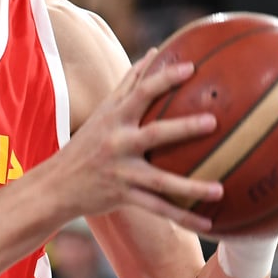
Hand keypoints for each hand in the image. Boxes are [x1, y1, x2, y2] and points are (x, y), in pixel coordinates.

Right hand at [62, 49, 221, 232]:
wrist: (57, 184)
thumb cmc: (87, 142)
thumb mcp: (103, 111)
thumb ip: (129, 83)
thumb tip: (154, 53)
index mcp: (115, 117)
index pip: (141, 92)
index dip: (165, 78)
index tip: (191, 68)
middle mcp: (117, 142)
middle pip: (154, 134)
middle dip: (183, 128)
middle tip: (213, 122)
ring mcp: (121, 171)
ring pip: (160, 180)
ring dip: (191, 187)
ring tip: (220, 189)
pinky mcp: (124, 195)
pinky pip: (158, 208)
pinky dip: (183, 217)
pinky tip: (208, 224)